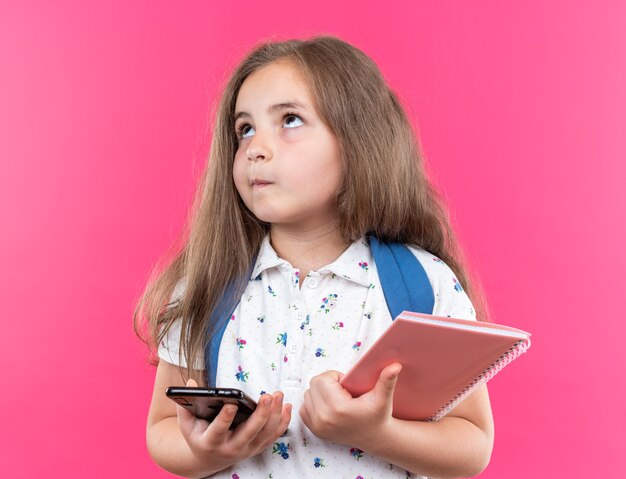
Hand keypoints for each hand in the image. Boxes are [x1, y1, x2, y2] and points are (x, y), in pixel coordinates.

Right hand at [177, 379, 291, 473]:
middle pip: (249, 433)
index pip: (218, 431)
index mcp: (211, 442)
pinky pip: (273, 436)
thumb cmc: (198, 436)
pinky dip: (282, 422)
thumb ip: (185, 403)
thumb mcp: (187, 423)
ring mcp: (246, 450)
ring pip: (264, 434)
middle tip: (267, 396)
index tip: (231, 404)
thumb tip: (191, 383)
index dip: (224, 419)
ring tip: (278, 395)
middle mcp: (231, 448)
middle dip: (260, 415)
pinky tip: (286, 407)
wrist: (208, 459)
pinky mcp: (257, 448)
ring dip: (274, 415)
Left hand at [299, 363, 401, 448]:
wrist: (375, 438)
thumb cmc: (378, 415)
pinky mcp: (315, 431)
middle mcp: (324, 419)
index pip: (322, 379)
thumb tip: (395, 365)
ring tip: (336, 398)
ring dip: (319, 393)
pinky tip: (329, 407)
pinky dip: (314, 404)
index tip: (346, 385)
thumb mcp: (383, 397)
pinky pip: (304, 408)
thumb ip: (387, 380)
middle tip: (342, 391)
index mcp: (338, 408)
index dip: (334, 377)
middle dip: (326, 383)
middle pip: (313, 385)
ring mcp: (318, 427)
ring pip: (308, 395)